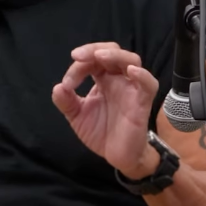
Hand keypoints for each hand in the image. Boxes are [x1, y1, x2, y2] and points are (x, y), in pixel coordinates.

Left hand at [51, 42, 159, 177]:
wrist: (116, 156)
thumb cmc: (101, 132)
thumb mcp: (77, 116)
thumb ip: (67, 102)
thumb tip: (57, 87)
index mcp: (103, 79)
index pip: (93, 61)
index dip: (78, 66)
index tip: (66, 84)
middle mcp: (118, 79)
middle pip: (113, 51)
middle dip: (94, 49)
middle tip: (77, 56)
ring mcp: (132, 89)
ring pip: (132, 60)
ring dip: (115, 55)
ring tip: (99, 56)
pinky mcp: (143, 102)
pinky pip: (149, 84)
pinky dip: (142, 75)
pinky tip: (131, 71)